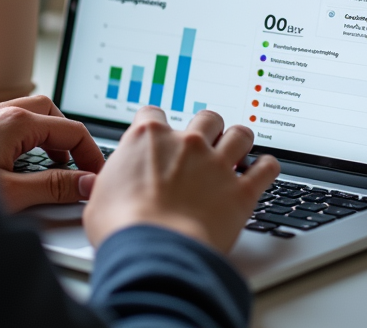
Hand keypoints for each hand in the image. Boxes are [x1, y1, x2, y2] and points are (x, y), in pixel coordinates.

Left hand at [0, 95, 103, 211]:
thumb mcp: (9, 194)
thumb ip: (52, 187)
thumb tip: (85, 183)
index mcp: (16, 122)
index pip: (72, 130)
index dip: (91, 154)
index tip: (96, 175)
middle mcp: (0, 112)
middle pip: (50, 112)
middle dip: (68, 137)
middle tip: (76, 164)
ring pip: (27, 114)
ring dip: (45, 135)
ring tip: (50, 163)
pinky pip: (6, 121)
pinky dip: (23, 136)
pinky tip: (17, 159)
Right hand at [82, 106, 280, 252]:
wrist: (154, 252)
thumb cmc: (123, 229)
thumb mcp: (99, 198)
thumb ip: (110, 182)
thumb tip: (107, 186)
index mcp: (148, 139)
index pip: (153, 113)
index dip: (156, 124)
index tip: (158, 135)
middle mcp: (186, 144)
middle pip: (206, 117)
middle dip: (208, 128)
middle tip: (204, 145)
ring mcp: (216, 165)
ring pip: (240, 133)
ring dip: (240, 141)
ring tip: (238, 152)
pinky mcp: (240, 191)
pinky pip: (266, 168)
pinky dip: (267, 168)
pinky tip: (262, 172)